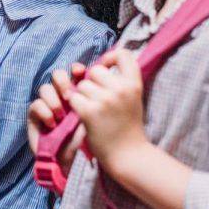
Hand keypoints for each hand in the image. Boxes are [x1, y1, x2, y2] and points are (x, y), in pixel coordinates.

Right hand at [28, 63, 87, 173]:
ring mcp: (47, 105)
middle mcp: (61, 96)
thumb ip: (90, 101)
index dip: (76, 69)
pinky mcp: (34, 116)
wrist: (70, 162)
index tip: (80, 72)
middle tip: (69, 95)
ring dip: (54, 100)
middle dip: (62, 80)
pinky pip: (35, 104)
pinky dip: (44, 112)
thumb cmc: (83, 142)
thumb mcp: (90, 118)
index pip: (74, 73)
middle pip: (57, 75)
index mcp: (77, 94)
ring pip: (45, 88)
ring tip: (61, 116)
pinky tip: (52, 124)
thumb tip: (92, 82)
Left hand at [68, 48, 147, 169]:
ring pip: (82, 85)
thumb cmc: (128, 126)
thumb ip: (122, 81)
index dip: (111, 57)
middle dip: (92, 83)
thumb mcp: (133, 98)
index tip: (107, 69)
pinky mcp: (89, 112)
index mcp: (134, 84)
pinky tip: (85, 117)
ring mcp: (104, 100)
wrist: (128, 155)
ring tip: (94, 111)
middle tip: (98, 100)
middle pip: (95, 71)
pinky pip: (74, 98)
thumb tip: (101, 64)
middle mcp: (120, 89)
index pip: (123, 54)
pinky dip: (76, 107)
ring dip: (83, 96)